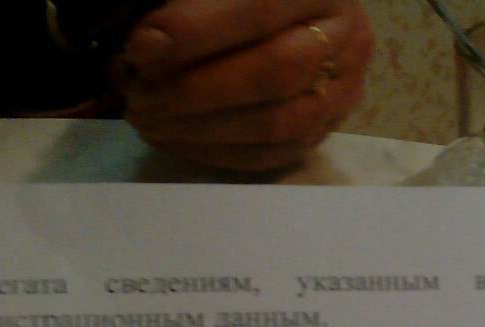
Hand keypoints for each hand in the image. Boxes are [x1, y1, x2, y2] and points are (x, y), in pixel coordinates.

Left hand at [120, 0, 373, 171]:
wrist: (276, 21)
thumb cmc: (230, 1)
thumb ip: (188, 7)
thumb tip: (147, 47)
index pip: (258, 9)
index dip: (196, 32)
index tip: (139, 46)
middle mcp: (346, 37)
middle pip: (276, 72)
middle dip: (197, 88)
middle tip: (138, 91)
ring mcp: (342, 90)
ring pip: (277, 123)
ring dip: (201, 128)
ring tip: (146, 117)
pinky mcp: (324, 130)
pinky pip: (272, 155)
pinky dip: (215, 152)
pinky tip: (172, 138)